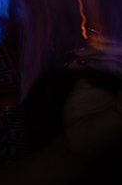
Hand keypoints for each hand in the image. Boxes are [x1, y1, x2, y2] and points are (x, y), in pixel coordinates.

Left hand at [61, 40, 121, 160]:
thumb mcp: (89, 84)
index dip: (111, 48)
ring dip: (103, 56)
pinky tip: (88, 65)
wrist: (73, 140)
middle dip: (106, 49)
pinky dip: (106, 65)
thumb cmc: (82, 116)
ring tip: (81, 58)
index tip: (85, 47)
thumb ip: (96, 65)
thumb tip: (95, 44)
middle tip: (82, 50)